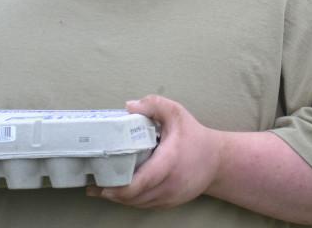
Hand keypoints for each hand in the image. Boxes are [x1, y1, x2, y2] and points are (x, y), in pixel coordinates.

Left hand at [86, 95, 223, 209]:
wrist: (218, 161)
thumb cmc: (195, 137)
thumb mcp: (176, 113)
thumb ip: (154, 105)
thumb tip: (128, 106)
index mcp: (167, 164)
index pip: (138, 184)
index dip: (116, 188)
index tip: (100, 182)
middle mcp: (168, 186)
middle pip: (132, 198)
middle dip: (111, 193)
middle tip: (93, 184)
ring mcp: (169, 198)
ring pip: (137, 204)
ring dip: (119, 198)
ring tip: (100, 188)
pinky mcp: (169, 203)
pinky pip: (144, 205)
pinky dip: (131, 199)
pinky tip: (120, 191)